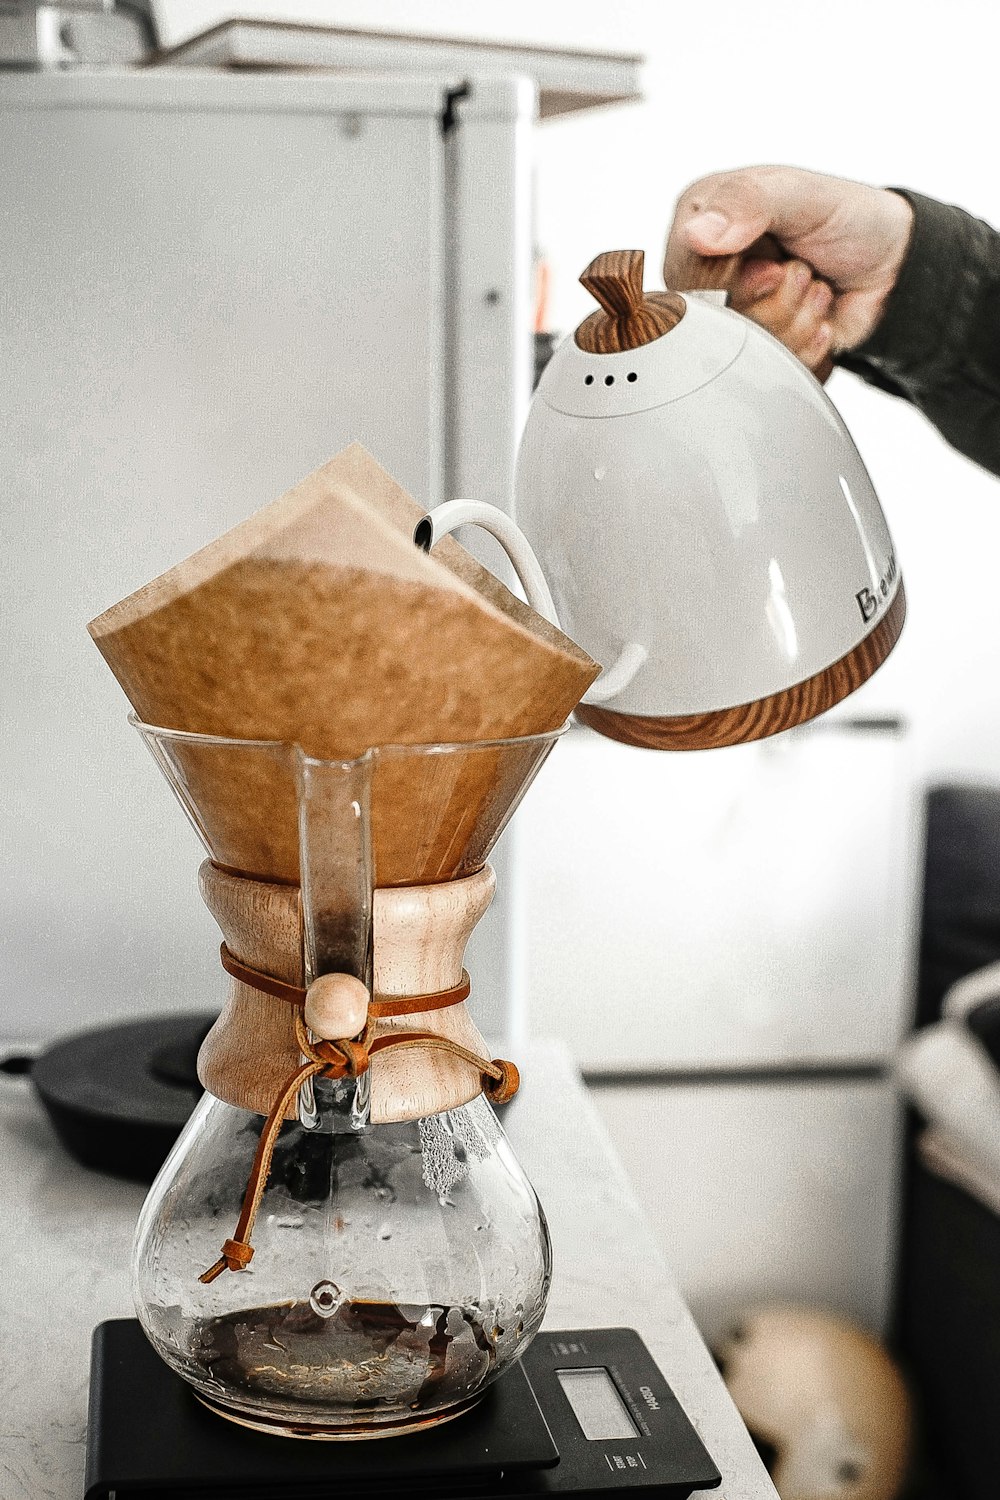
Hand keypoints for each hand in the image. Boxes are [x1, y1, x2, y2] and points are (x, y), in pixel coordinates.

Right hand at [663, 166, 913, 371]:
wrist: (891, 264)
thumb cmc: (844, 218)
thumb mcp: (801, 194)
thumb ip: (748, 201)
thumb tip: (696, 232)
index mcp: (700, 220)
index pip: (687, 274)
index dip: (733, 283)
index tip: (774, 269)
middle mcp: (704, 270)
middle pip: (712, 322)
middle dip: (773, 303)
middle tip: (802, 274)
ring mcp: (728, 312)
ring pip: (740, 350)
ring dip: (795, 323)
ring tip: (815, 291)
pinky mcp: (753, 348)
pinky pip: (764, 371)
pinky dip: (804, 348)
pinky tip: (818, 321)